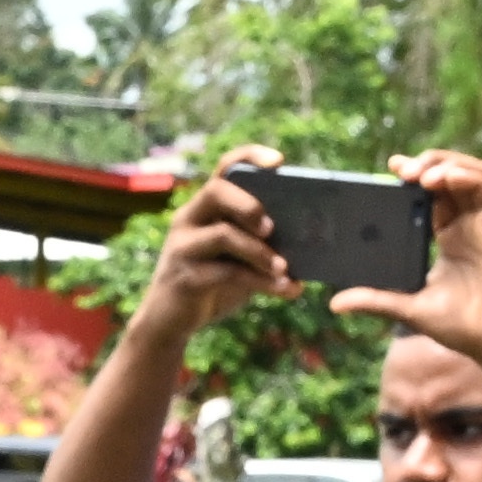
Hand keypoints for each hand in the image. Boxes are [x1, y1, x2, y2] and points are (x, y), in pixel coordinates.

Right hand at [138, 160, 296, 341]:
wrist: (169, 323)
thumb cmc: (211, 284)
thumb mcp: (237, 258)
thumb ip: (260, 243)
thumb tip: (312, 241)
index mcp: (205, 207)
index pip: (224, 168)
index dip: (250, 157)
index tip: (279, 163)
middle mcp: (189, 219)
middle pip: (217, 190)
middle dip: (249, 205)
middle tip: (272, 228)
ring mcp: (183, 247)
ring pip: (223, 234)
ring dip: (259, 251)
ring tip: (284, 268)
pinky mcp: (184, 278)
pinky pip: (227, 273)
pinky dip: (261, 281)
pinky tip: (285, 289)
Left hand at [370, 150, 481, 385]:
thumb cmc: (461, 327)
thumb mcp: (409, 308)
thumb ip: (376, 300)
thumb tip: (335, 303)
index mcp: (448, 235)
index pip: (433, 193)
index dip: (416, 174)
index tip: (392, 167)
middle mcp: (468, 224)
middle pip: (453, 175)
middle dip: (429, 163)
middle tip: (402, 170)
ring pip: (476, 174)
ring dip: (450, 165)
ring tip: (423, 174)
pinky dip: (471, 178)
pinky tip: (448, 179)